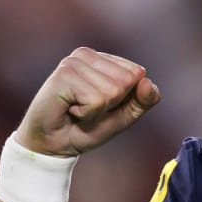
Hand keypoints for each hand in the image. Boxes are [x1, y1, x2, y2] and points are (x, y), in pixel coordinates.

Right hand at [16, 47, 160, 157]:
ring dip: (97, 111)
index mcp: (102, 59)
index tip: (102, 106)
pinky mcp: (64, 75)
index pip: (137, 73)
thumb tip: (148, 82)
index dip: (124, 99)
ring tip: (77, 110)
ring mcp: (74, 62)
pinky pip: (96, 100)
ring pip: (112, 91)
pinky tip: (69, 110)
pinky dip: (87, 114)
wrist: (53, 145)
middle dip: (111, 105)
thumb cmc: (85, 128)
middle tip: (88, 110)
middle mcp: (87, 55)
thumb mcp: (123, 116)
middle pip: (126, 81)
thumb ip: (143, 101)